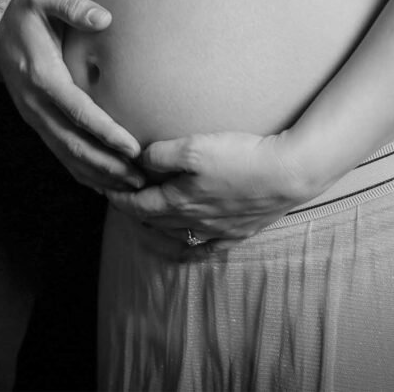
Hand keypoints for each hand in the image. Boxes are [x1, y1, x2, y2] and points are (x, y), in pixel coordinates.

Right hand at [0, 0, 143, 192]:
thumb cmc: (24, 7)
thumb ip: (74, 6)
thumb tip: (104, 18)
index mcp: (42, 76)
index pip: (78, 112)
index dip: (106, 133)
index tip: (133, 148)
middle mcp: (35, 103)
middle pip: (73, 144)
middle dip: (107, 165)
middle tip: (140, 179)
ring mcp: (32, 115)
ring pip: (66, 155)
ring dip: (97, 174)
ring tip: (129, 187)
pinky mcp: (34, 119)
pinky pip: (59, 152)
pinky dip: (81, 171)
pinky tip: (103, 183)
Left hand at [106, 131, 317, 250]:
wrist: (288, 173)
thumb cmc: (239, 157)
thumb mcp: (193, 146)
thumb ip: (160, 154)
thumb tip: (141, 161)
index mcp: (178, 203)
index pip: (137, 205)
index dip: (118, 197)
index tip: (104, 188)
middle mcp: (194, 223)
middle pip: (155, 221)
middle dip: (135, 210)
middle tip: (123, 197)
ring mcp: (217, 231)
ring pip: (178, 235)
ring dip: (159, 226)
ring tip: (150, 215)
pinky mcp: (240, 232)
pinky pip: (208, 248)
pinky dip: (190, 247)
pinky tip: (189, 244)